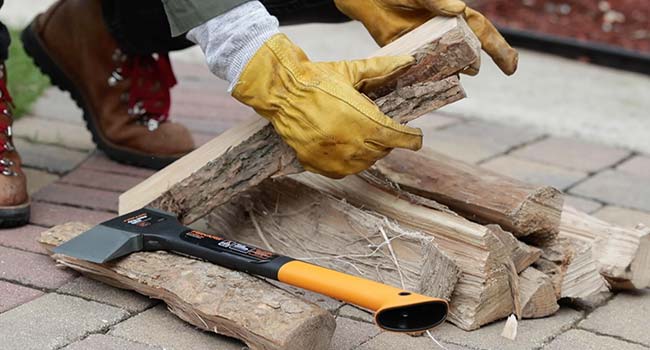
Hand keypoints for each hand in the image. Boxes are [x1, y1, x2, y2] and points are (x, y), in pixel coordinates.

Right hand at [232, 34, 421, 178]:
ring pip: (364, 163)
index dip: (411, 139)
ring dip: (369, 152)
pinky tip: (345, 148)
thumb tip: (408, 60)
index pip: (397, 137)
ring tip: (361, 136)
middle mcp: (350, 142)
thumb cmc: (316, 79)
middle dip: (387, 140)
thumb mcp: (350, 72)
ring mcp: (332, 156)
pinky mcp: (316, 164)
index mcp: (362, 120)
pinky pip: (343, 171)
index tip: (417, 138)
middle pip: (382, 150)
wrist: (281, 92)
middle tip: (381, 128)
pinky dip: (349, 162)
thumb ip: (381, 69)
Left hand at [334, 0, 518, 74]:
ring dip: (449, 75)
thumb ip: (437, 0)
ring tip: (446, 76)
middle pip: (468, 55)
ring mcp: (429, 48)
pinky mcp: (411, 58)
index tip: (512, 68)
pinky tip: (428, 87)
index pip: (484, 34)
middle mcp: (446, 36)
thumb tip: (459, 9)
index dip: (501, 50)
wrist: (370, 0)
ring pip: (448, 68)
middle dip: (471, 63)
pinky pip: (424, 74)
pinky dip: (427, 81)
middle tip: (469, 67)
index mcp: (456, 18)